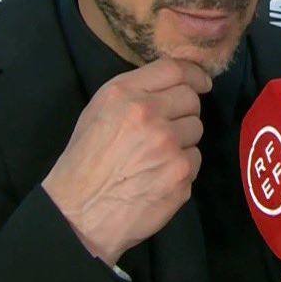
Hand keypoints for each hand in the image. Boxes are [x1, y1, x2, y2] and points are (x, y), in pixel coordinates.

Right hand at [41, 58, 211, 265]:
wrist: (78, 212)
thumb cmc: (86, 157)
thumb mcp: (99, 108)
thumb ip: (136, 90)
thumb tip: (174, 82)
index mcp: (125, 94)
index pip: (173, 69)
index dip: (194, 73)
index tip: (202, 81)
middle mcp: (149, 115)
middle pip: (191, 99)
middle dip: (184, 109)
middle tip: (167, 125)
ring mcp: (169, 146)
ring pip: (196, 129)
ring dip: (183, 138)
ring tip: (157, 153)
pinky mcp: (181, 175)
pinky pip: (195, 159)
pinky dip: (182, 165)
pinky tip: (159, 174)